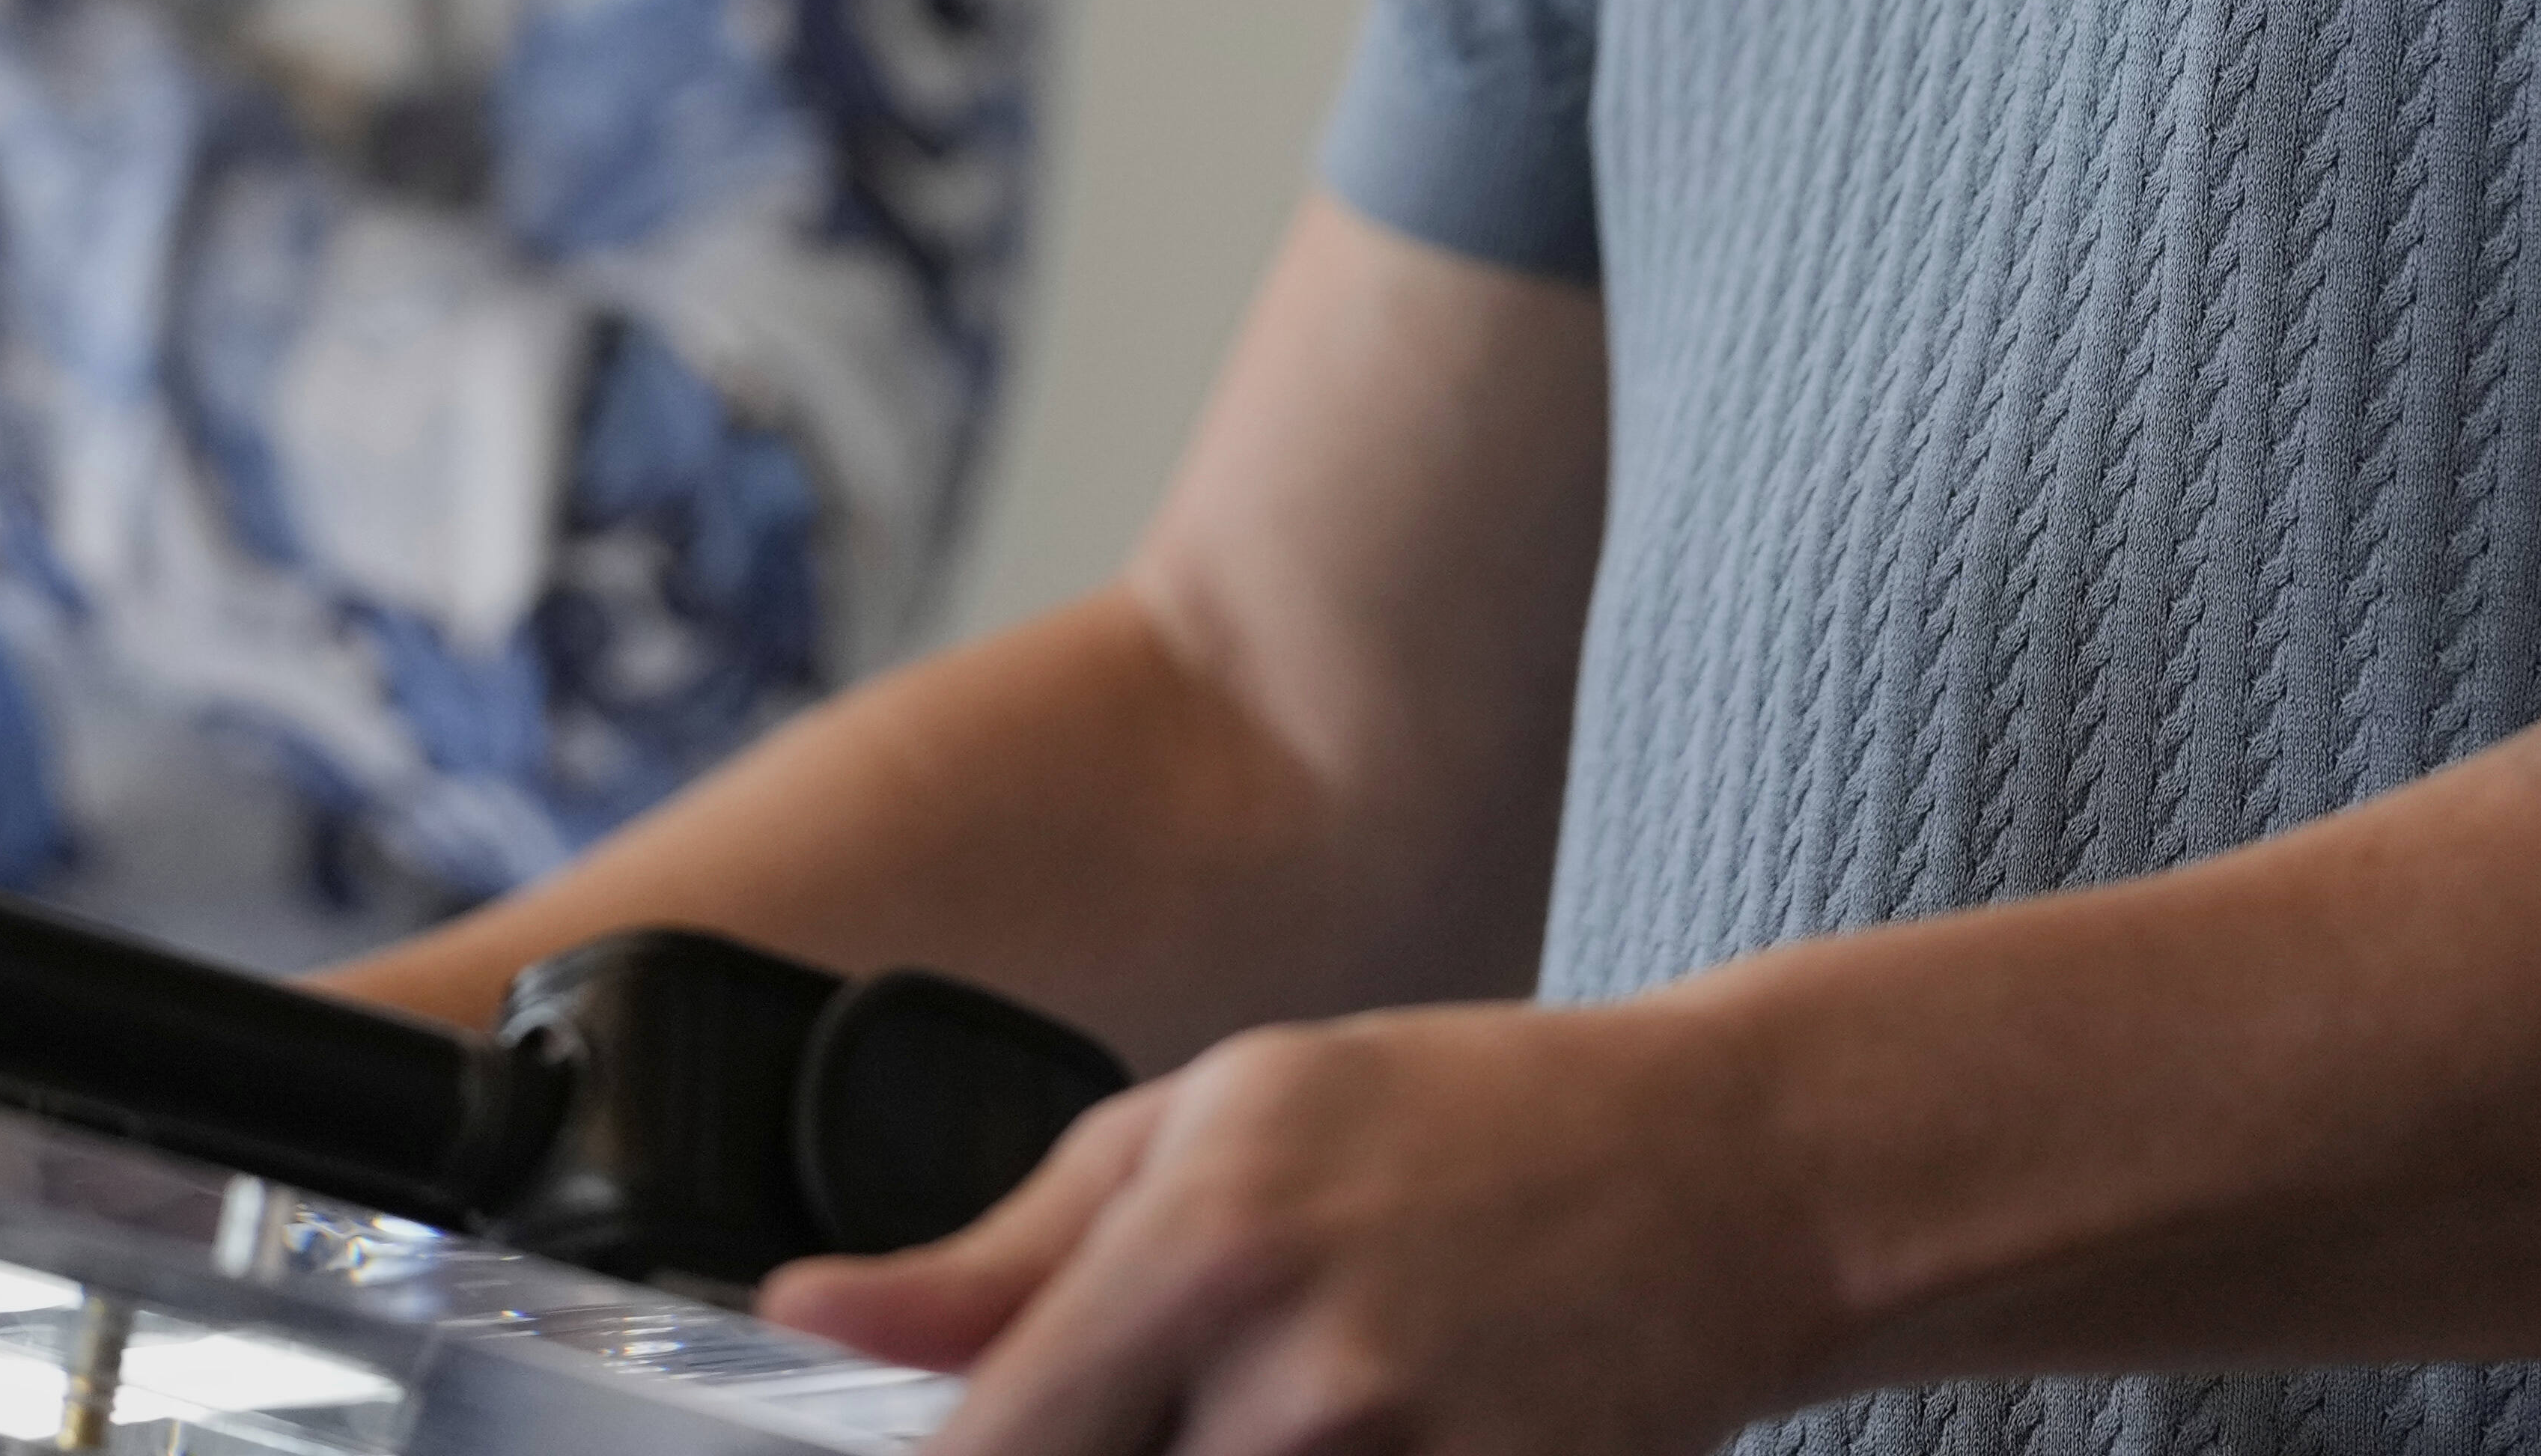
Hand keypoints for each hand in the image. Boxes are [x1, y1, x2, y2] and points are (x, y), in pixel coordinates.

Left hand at [760, 996, 1827, 1455]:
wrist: (1729, 1172)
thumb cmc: (1460, 1121)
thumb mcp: (1214, 1118)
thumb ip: (1003, 1246)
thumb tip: (812, 1316)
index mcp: (1201, 1236)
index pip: (992, 1443)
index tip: (953, 1454)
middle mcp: (1295, 1365)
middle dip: (1097, 1452)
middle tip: (1164, 1391)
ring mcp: (1407, 1454)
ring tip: (1279, 1393)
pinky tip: (1373, 1416)